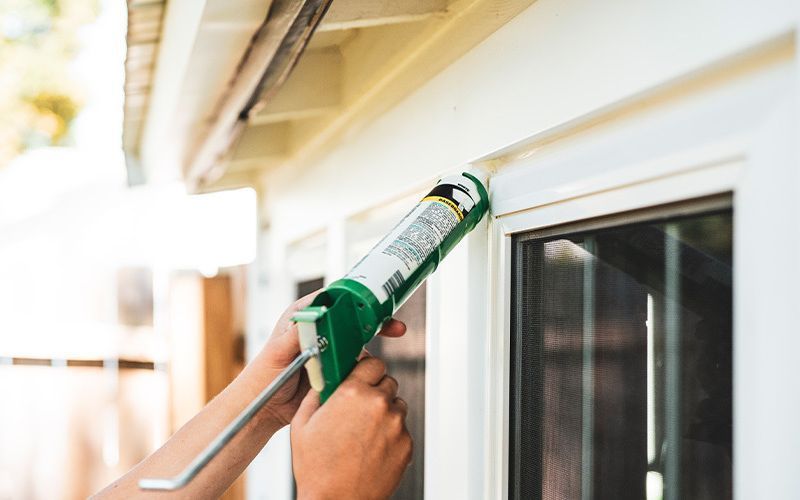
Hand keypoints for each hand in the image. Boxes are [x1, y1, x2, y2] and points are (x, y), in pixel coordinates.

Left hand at [246, 291, 406, 426]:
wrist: (265, 408)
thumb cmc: (263, 377)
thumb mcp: (277, 351)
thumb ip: (296, 335)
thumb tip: (315, 320)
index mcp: (303, 315)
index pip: (334, 298)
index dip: (355, 297)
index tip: (373, 301)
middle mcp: (319, 329)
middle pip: (352, 316)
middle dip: (375, 319)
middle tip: (393, 326)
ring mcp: (329, 348)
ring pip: (357, 340)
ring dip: (372, 343)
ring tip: (383, 348)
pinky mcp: (336, 368)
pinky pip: (356, 363)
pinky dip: (366, 365)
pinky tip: (370, 371)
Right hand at [291, 356, 412, 499]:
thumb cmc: (318, 469)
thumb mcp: (302, 424)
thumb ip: (316, 393)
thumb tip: (325, 379)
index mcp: (352, 393)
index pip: (373, 362)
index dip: (366, 369)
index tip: (362, 375)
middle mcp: (378, 404)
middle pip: (387, 382)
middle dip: (375, 391)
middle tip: (359, 408)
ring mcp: (396, 425)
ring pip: (397, 405)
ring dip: (384, 413)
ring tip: (364, 433)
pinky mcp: (407, 444)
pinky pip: (402, 430)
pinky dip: (391, 435)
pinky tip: (372, 448)